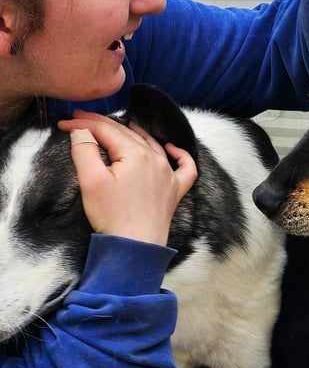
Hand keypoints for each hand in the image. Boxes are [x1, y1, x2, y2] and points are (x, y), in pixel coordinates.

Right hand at [57, 111, 196, 245]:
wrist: (136, 246)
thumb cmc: (112, 215)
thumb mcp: (91, 180)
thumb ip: (85, 150)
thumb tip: (82, 131)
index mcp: (136, 154)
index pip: (106, 130)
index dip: (83, 124)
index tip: (64, 123)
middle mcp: (157, 159)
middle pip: (127, 134)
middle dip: (101, 125)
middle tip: (80, 121)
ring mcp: (169, 174)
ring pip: (151, 144)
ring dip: (133, 133)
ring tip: (116, 125)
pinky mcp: (175, 190)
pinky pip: (184, 167)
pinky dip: (178, 154)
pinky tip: (171, 148)